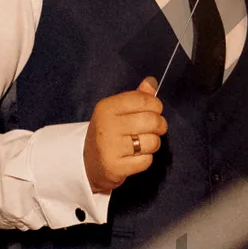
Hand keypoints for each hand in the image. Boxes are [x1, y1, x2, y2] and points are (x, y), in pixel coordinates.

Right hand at [83, 77, 166, 193]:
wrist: (88, 163)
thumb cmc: (108, 133)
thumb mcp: (116, 111)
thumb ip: (136, 96)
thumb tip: (152, 81)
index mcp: (107, 107)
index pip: (143, 100)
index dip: (156, 106)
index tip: (154, 111)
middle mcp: (107, 125)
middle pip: (152, 120)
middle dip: (160, 126)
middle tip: (154, 130)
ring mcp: (110, 147)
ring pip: (152, 141)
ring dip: (153, 144)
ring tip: (143, 144)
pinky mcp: (115, 167)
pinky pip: (146, 160)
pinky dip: (145, 160)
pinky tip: (135, 157)